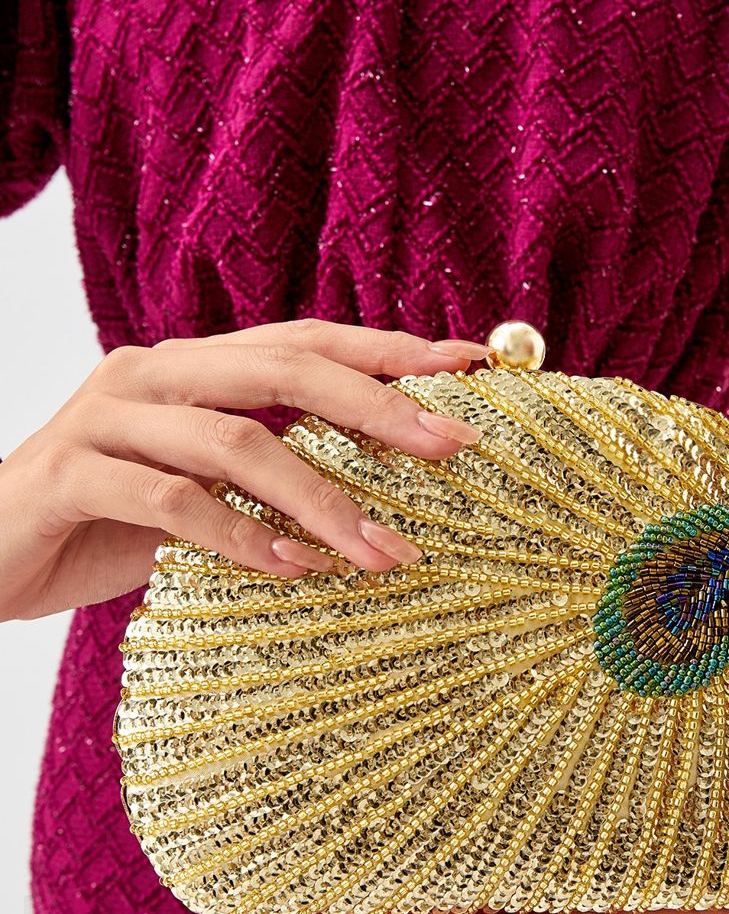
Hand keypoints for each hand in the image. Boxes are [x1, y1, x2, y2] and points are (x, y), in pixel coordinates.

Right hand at [0, 318, 491, 620]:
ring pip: (236, 440)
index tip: (471, 365)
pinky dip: (243, 538)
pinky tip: (294, 572)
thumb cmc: (105, 522)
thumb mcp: (201, 489)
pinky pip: (173, 502)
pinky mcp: (73, 474)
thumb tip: (381, 490)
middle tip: (453, 448)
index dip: (389, 348)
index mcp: (193, 367)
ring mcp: (107, 418)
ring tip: (385, 553)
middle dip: (378, 405)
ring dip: (321, 500)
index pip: (305, 341)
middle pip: (283, 367)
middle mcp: (154, 374)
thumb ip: (268, 470)